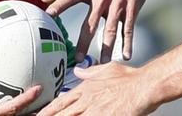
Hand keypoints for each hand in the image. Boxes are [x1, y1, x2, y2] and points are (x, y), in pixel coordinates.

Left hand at [35, 62, 153, 115]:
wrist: (143, 86)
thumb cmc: (129, 78)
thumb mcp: (106, 70)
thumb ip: (90, 72)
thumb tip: (78, 71)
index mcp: (86, 89)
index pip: (61, 102)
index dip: (48, 110)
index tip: (38, 115)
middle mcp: (87, 100)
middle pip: (63, 114)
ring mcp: (95, 111)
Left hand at [41, 0, 150, 62]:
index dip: (60, 4)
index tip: (49, 13)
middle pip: (91, 21)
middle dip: (84, 40)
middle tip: (78, 58)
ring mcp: (118, 2)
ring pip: (111, 28)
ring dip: (108, 46)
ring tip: (103, 62)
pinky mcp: (132, 7)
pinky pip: (128, 27)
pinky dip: (128, 42)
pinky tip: (127, 55)